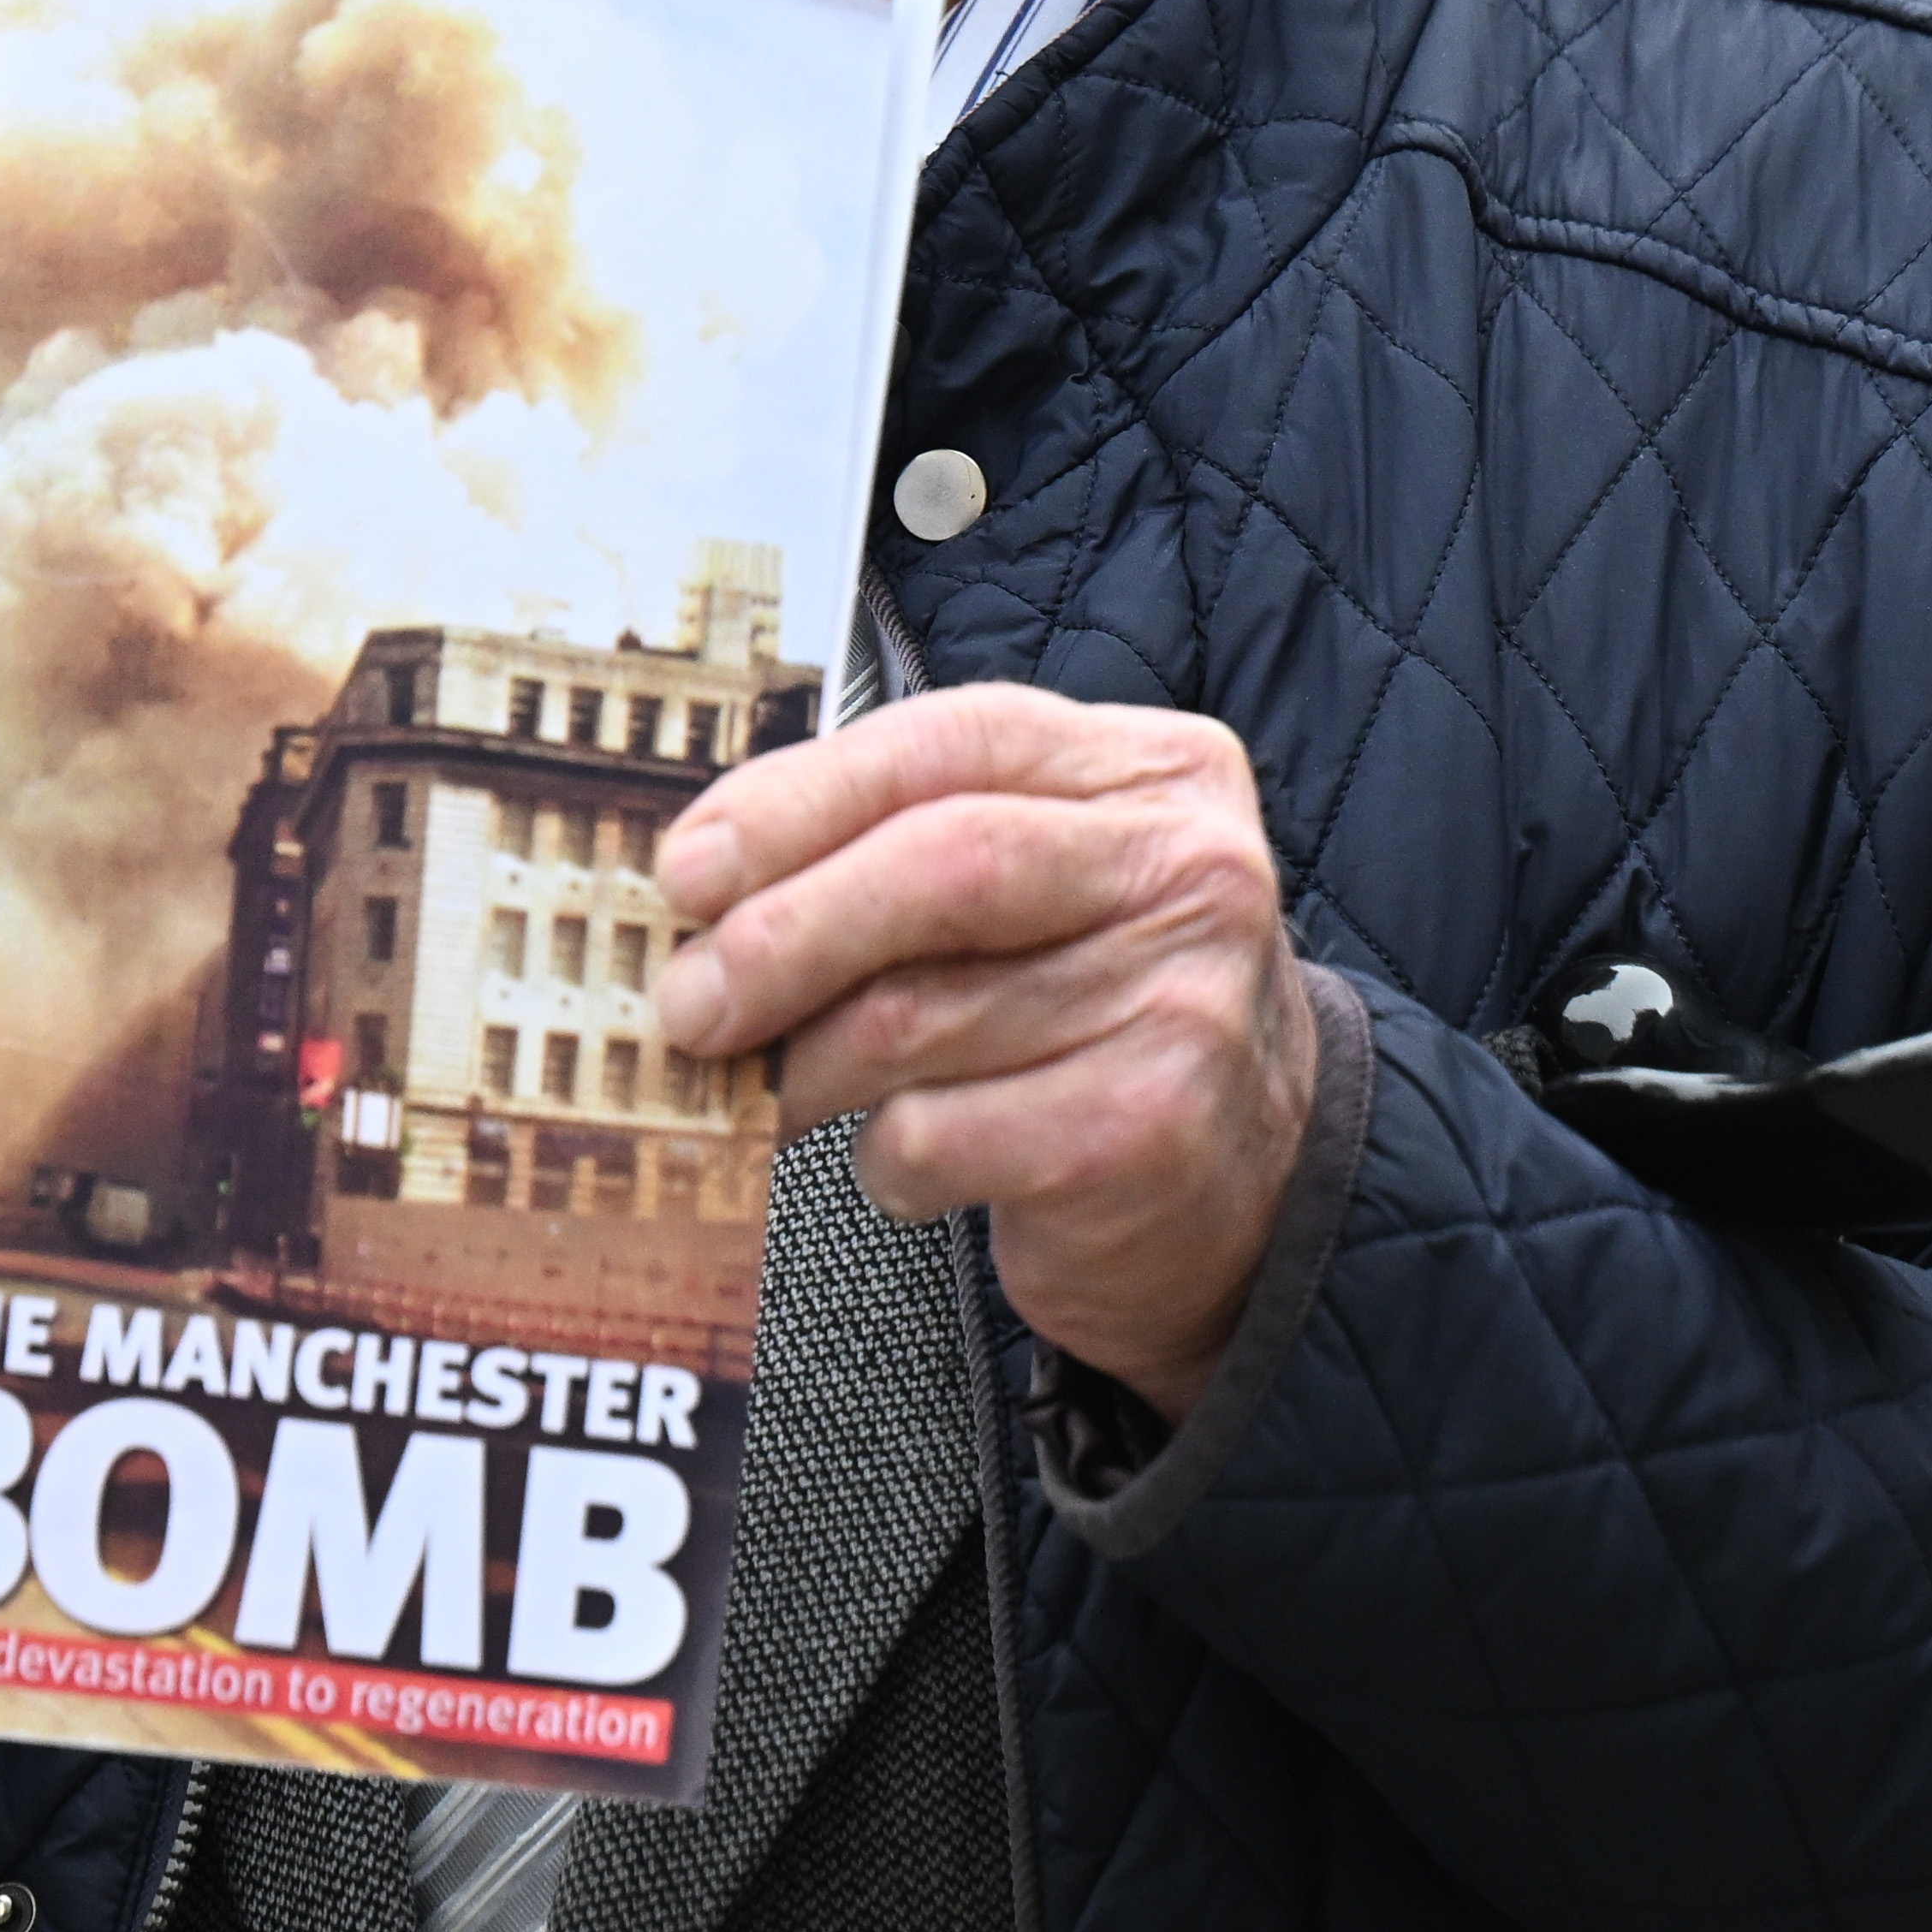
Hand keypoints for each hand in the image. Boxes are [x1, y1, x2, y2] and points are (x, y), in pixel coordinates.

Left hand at [652, 685, 1317, 1415]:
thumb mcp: (1032, 895)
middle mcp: (1189, 871)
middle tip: (688, 1000)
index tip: (687, 870)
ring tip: (778, 1092)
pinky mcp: (1148, 1131)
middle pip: (941, 865)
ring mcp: (1182, 1001)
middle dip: (784, 932)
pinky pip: (940, 1133)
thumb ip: (900, 853)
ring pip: (918, 1015)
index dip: (800, 800)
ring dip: (809, 1066)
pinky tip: (913, 1160)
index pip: (951, 743)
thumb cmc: (1098, 1018)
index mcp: (1154, 772)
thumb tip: (703, 885)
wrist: (1243, 1188)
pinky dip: (886, 1158)